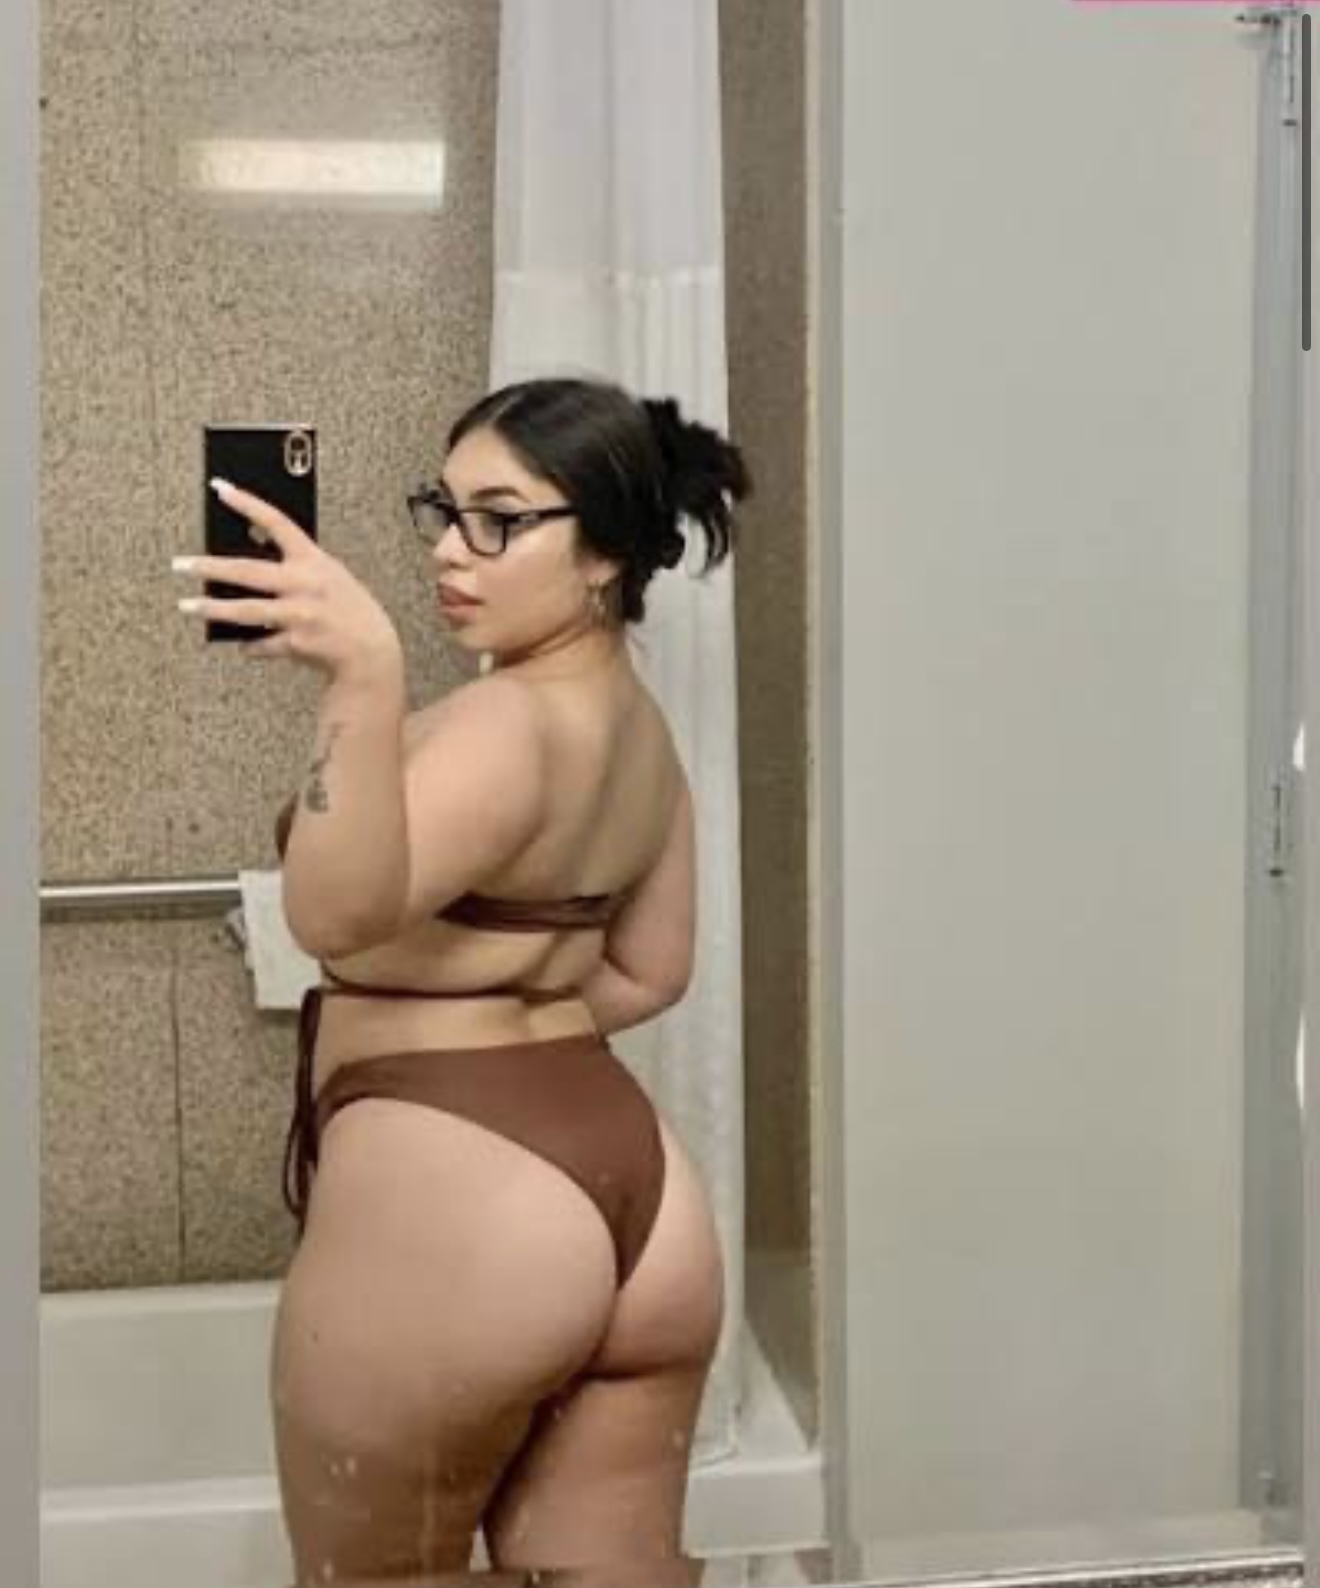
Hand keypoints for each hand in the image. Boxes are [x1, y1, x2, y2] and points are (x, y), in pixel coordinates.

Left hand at [173, 478, 403, 682]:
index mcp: (314, 561)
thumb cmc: (350, 611)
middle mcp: (305, 585)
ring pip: (247, 610)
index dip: (248, 503)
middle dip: (209, 567)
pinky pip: (263, 644)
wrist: (372, 652)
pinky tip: (243, 645)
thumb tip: (249, 564)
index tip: (220, 488)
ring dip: (213, 609)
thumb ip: (296, 567)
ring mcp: (300, 615)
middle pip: (247, 571)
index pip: (276, 523)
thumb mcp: (329, 576)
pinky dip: (252, 645)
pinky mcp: (297, 643)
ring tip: (187, 606)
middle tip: (180, 564)